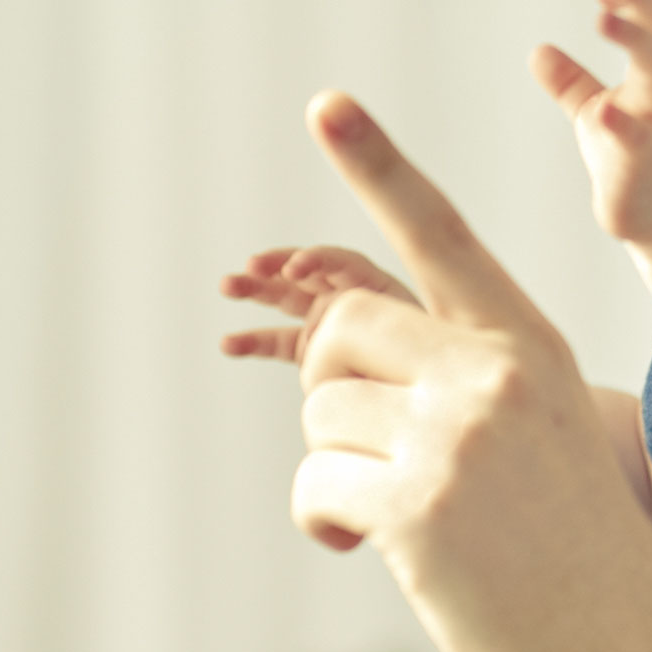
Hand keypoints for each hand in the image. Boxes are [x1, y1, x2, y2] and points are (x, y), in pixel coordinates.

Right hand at [217, 245, 419, 364]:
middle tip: (252, 266)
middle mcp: (347, 297)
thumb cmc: (421, 367)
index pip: (342, 263)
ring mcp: (326, 321)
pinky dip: (254, 341)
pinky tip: (227, 344)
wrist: (423, 391)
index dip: (317, 260)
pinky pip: (277, 341)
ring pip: (286, 299)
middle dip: (279, 265)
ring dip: (256, 289)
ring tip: (227, 285)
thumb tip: (328, 357)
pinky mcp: (310, 347)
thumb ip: (369, 349)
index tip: (294, 269)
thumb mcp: (406, 350)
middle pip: (308, 272)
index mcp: (376, 288)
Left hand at [287, 91, 651, 651]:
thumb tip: (337, 354)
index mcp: (531, 344)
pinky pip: (311, 480)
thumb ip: (462, 378)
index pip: (441, 236)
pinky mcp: (418, 501)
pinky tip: (370, 549)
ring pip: (318, 411)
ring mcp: (460, 432)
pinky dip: (323, 521)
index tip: (326, 102)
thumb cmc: (570, 555)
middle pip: (344, 328)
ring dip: (333, 471)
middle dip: (330, 391)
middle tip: (370, 455)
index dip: (378, 167)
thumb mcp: (539, 436)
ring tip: (399, 521)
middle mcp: (499, 370)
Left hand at [530, 0, 651, 242]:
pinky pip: (637, 140)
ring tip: (603, 18)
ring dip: (636, 44)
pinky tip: (603, 109)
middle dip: (640, 8)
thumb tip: (537, 51)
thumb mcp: (596, 109)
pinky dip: (621, 124)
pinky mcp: (644, 163)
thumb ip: (571, 81)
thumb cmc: (631, 151)